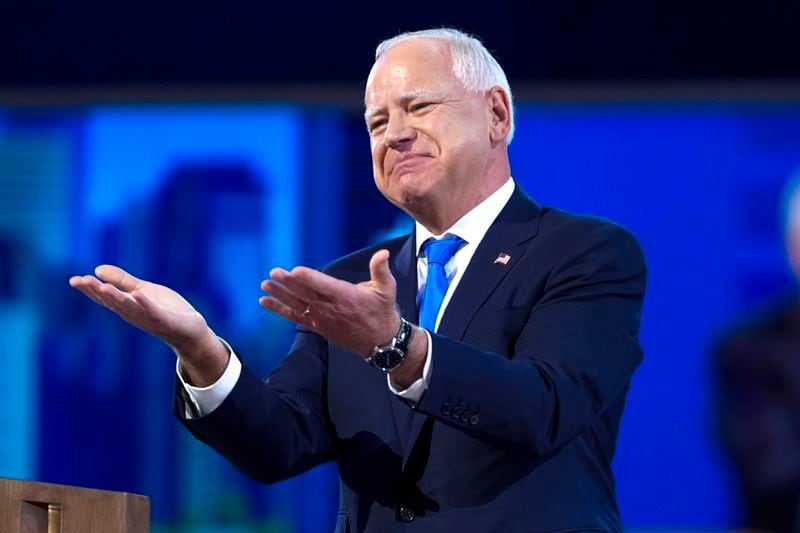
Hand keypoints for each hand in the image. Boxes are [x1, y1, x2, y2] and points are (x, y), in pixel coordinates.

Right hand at [69, 265, 227, 384]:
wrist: (191, 330)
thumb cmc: (166, 310)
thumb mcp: (142, 290)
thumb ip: (122, 281)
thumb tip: (97, 269)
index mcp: (127, 307)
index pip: (105, 298)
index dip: (89, 290)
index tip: (74, 280)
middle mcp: (134, 315)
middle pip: (113, 302)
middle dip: (97, 292)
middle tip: (81, 280)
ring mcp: (149, 319)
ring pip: (130, 307)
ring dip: (116, 298)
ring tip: (103, 286)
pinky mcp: (165, 321)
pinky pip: (154, 312)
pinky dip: (145, 304)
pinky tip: (138, 294)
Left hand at [259, 250, 400, 355]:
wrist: (380, 341)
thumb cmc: (382, 311)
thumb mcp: (387, 289)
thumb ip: (381, 270)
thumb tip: (383, 253)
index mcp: (346, 296)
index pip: (323, 285)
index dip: (309, 278)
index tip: (295, 270)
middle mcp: (331, 308)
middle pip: (306, 294)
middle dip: (289, 283)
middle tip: (274, 273)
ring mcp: (322, 318)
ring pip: (297, 305)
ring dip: (280, 295)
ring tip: (265, 285)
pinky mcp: (317, 326)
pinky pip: (295, 317)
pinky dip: (279, 310)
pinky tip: (265, 301)